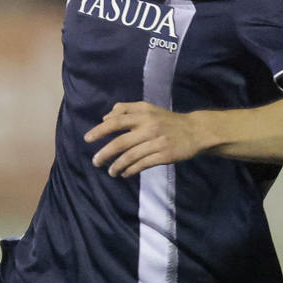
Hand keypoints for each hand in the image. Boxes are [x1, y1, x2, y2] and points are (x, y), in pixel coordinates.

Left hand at [85, 102, 209, 176]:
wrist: (195, 131)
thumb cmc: (168, 120)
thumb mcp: (149, 109)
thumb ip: (126, 109)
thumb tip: (105, 117)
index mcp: (143, 114)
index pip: (116, 121)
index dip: (100, 130)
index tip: (87, 139)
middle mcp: (149, 127)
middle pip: (120, 142)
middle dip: (104, 154)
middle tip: (95, 161)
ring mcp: (157, 142)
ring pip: (130, 156)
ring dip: (117, 166)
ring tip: (110, 172)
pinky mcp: (164, 155)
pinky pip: (142, 165)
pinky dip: (130, 170)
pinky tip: (124, 173)